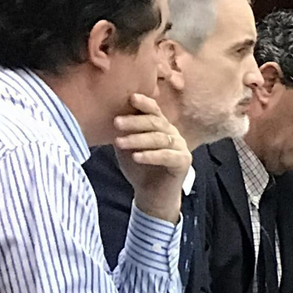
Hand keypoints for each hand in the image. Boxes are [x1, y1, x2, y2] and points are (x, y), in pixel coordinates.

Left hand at [113, 93, 190, 222]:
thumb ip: (123, 132)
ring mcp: (180, 147)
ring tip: (119, 142)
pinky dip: (151, 155)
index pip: (154, 111)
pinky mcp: (183, 161)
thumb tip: (109, 116)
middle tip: (116, 122)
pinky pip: (167, 156)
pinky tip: (136, 157)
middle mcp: (172, 133)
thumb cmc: (139, 169)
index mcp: (161, 127)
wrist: (152, 195)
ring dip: (138, 139)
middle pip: (155, 123)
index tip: (130, 97)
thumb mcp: (127, 147)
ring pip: (159, 139)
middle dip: (134, 122)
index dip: (144, 103)